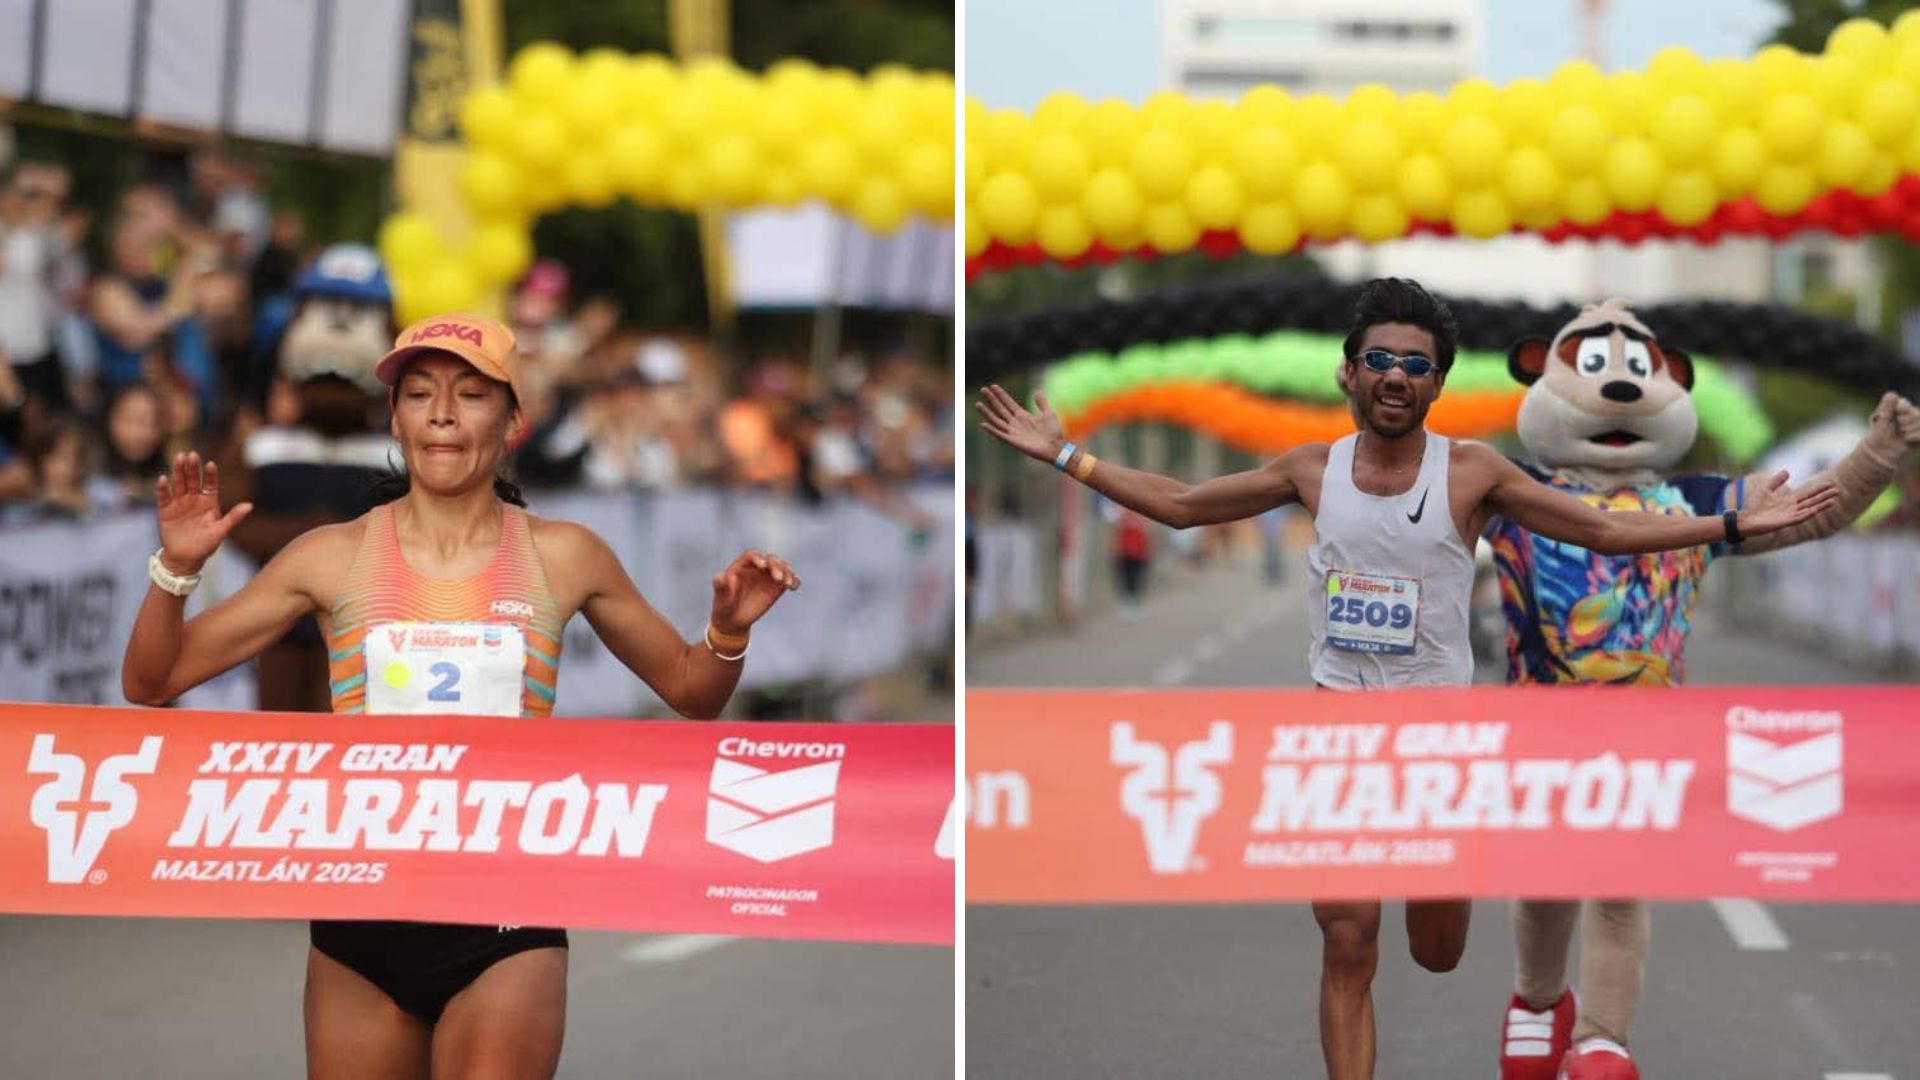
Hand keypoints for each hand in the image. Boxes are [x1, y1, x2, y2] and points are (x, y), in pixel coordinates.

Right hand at [154, 450, 250, 573]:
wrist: (185, 558)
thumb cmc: (206, 545)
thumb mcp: (221, 531)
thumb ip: (233, 518)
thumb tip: (250, 505)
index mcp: (209, 502)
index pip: (210, 485)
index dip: (210, 475)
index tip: (211, 464)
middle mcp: (194, 499)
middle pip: (193, 480)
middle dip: (192, 468)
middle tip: (191, 454)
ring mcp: (179, 503)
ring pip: (179, 484)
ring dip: (178, 471)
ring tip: (179, 458)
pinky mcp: (165, 510)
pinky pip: (164, 497)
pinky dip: (163, 488)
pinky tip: (163, 478)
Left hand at [710, 549, 799, 634]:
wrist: (733, 620)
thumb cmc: (724, 606)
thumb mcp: (721, 598)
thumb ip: (721, 586)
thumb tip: (721, 577)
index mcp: (741, 566)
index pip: (752, 555)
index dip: (758, 558)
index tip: (763, 566)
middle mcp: (757, 568)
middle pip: (770, 559)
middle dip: (776, 566)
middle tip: (778, 578)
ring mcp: (768, 576)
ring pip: (781, 567)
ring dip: (787, 572)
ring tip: (788, 584)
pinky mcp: (777, 587)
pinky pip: (788, 580)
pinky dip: (793, 580)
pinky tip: (794, 586)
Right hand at [975, 385, 1065, 462]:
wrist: (1056, 447)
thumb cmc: (1053, 433)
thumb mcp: (1048, 414)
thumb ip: (1041, 403)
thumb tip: (1036, 391)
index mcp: (1023, 416)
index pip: (1008, 403)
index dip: (1001, 395)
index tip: (993, 386)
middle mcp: (1016, 423)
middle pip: (1000, 409)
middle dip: (992, 399)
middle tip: (983, 389)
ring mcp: (1013, 432)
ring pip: (997, 420)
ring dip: (987, 412)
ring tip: (978, 404)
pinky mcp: (1013, 441)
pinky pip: (1000, 435)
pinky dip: (992, 430)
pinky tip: (983, 424)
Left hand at [1737, 470, 1838, 536]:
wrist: (1744, 519)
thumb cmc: (1754, 506)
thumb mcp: (1765, 489)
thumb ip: (1776, 481)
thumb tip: (1788, 471)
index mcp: (1788, 501)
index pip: (1807, 493)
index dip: (1817, 489)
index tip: (1829, 483)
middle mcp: (1792, 508)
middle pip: (1811, 501)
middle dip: (1824, 496)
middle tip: (1837, 490)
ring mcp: (1790, 515)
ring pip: (1809, 509)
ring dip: (1821, 505)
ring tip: (1833, 500)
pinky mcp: (1785, 522)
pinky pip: (1800, 518)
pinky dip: (1808, 513)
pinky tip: (1816, 509)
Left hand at [1865, 391, 1919, 454]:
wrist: (1883, 451)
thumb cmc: (1879, 434)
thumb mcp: (1881, 420)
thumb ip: (1887, 407)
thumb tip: (1892, 394)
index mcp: (1899, 408)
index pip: (1904, 404)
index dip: (1901, 409)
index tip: (1896, 413)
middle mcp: (1909, 413)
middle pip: (1915, 413)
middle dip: (1905, 421)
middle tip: (1898, 426)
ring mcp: (1916, 423)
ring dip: (1909, 429)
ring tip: (1902, 433)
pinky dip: (1915, 436)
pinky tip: (1907, 439)